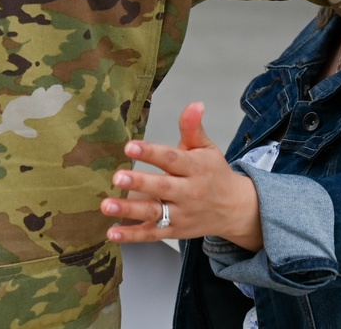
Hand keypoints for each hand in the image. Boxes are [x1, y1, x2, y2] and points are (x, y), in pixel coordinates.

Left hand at [100, 103, 262, 250]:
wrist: (234, 209)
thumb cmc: (214, 173)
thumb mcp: (206, 148)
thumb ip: (193, 127)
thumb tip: (194, 104)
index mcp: (195, 168)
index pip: (171, 159)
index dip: (151, 152)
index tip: (130, 145)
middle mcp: (188, 193)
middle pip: (161, 188)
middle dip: (138, 183)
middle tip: (116, 176)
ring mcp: (181, 215)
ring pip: (154, 213)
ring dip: (129, 211)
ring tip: (106, 205)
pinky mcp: (174, 231)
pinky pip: (152, 234)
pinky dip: (132, 236)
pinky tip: (112, 233)